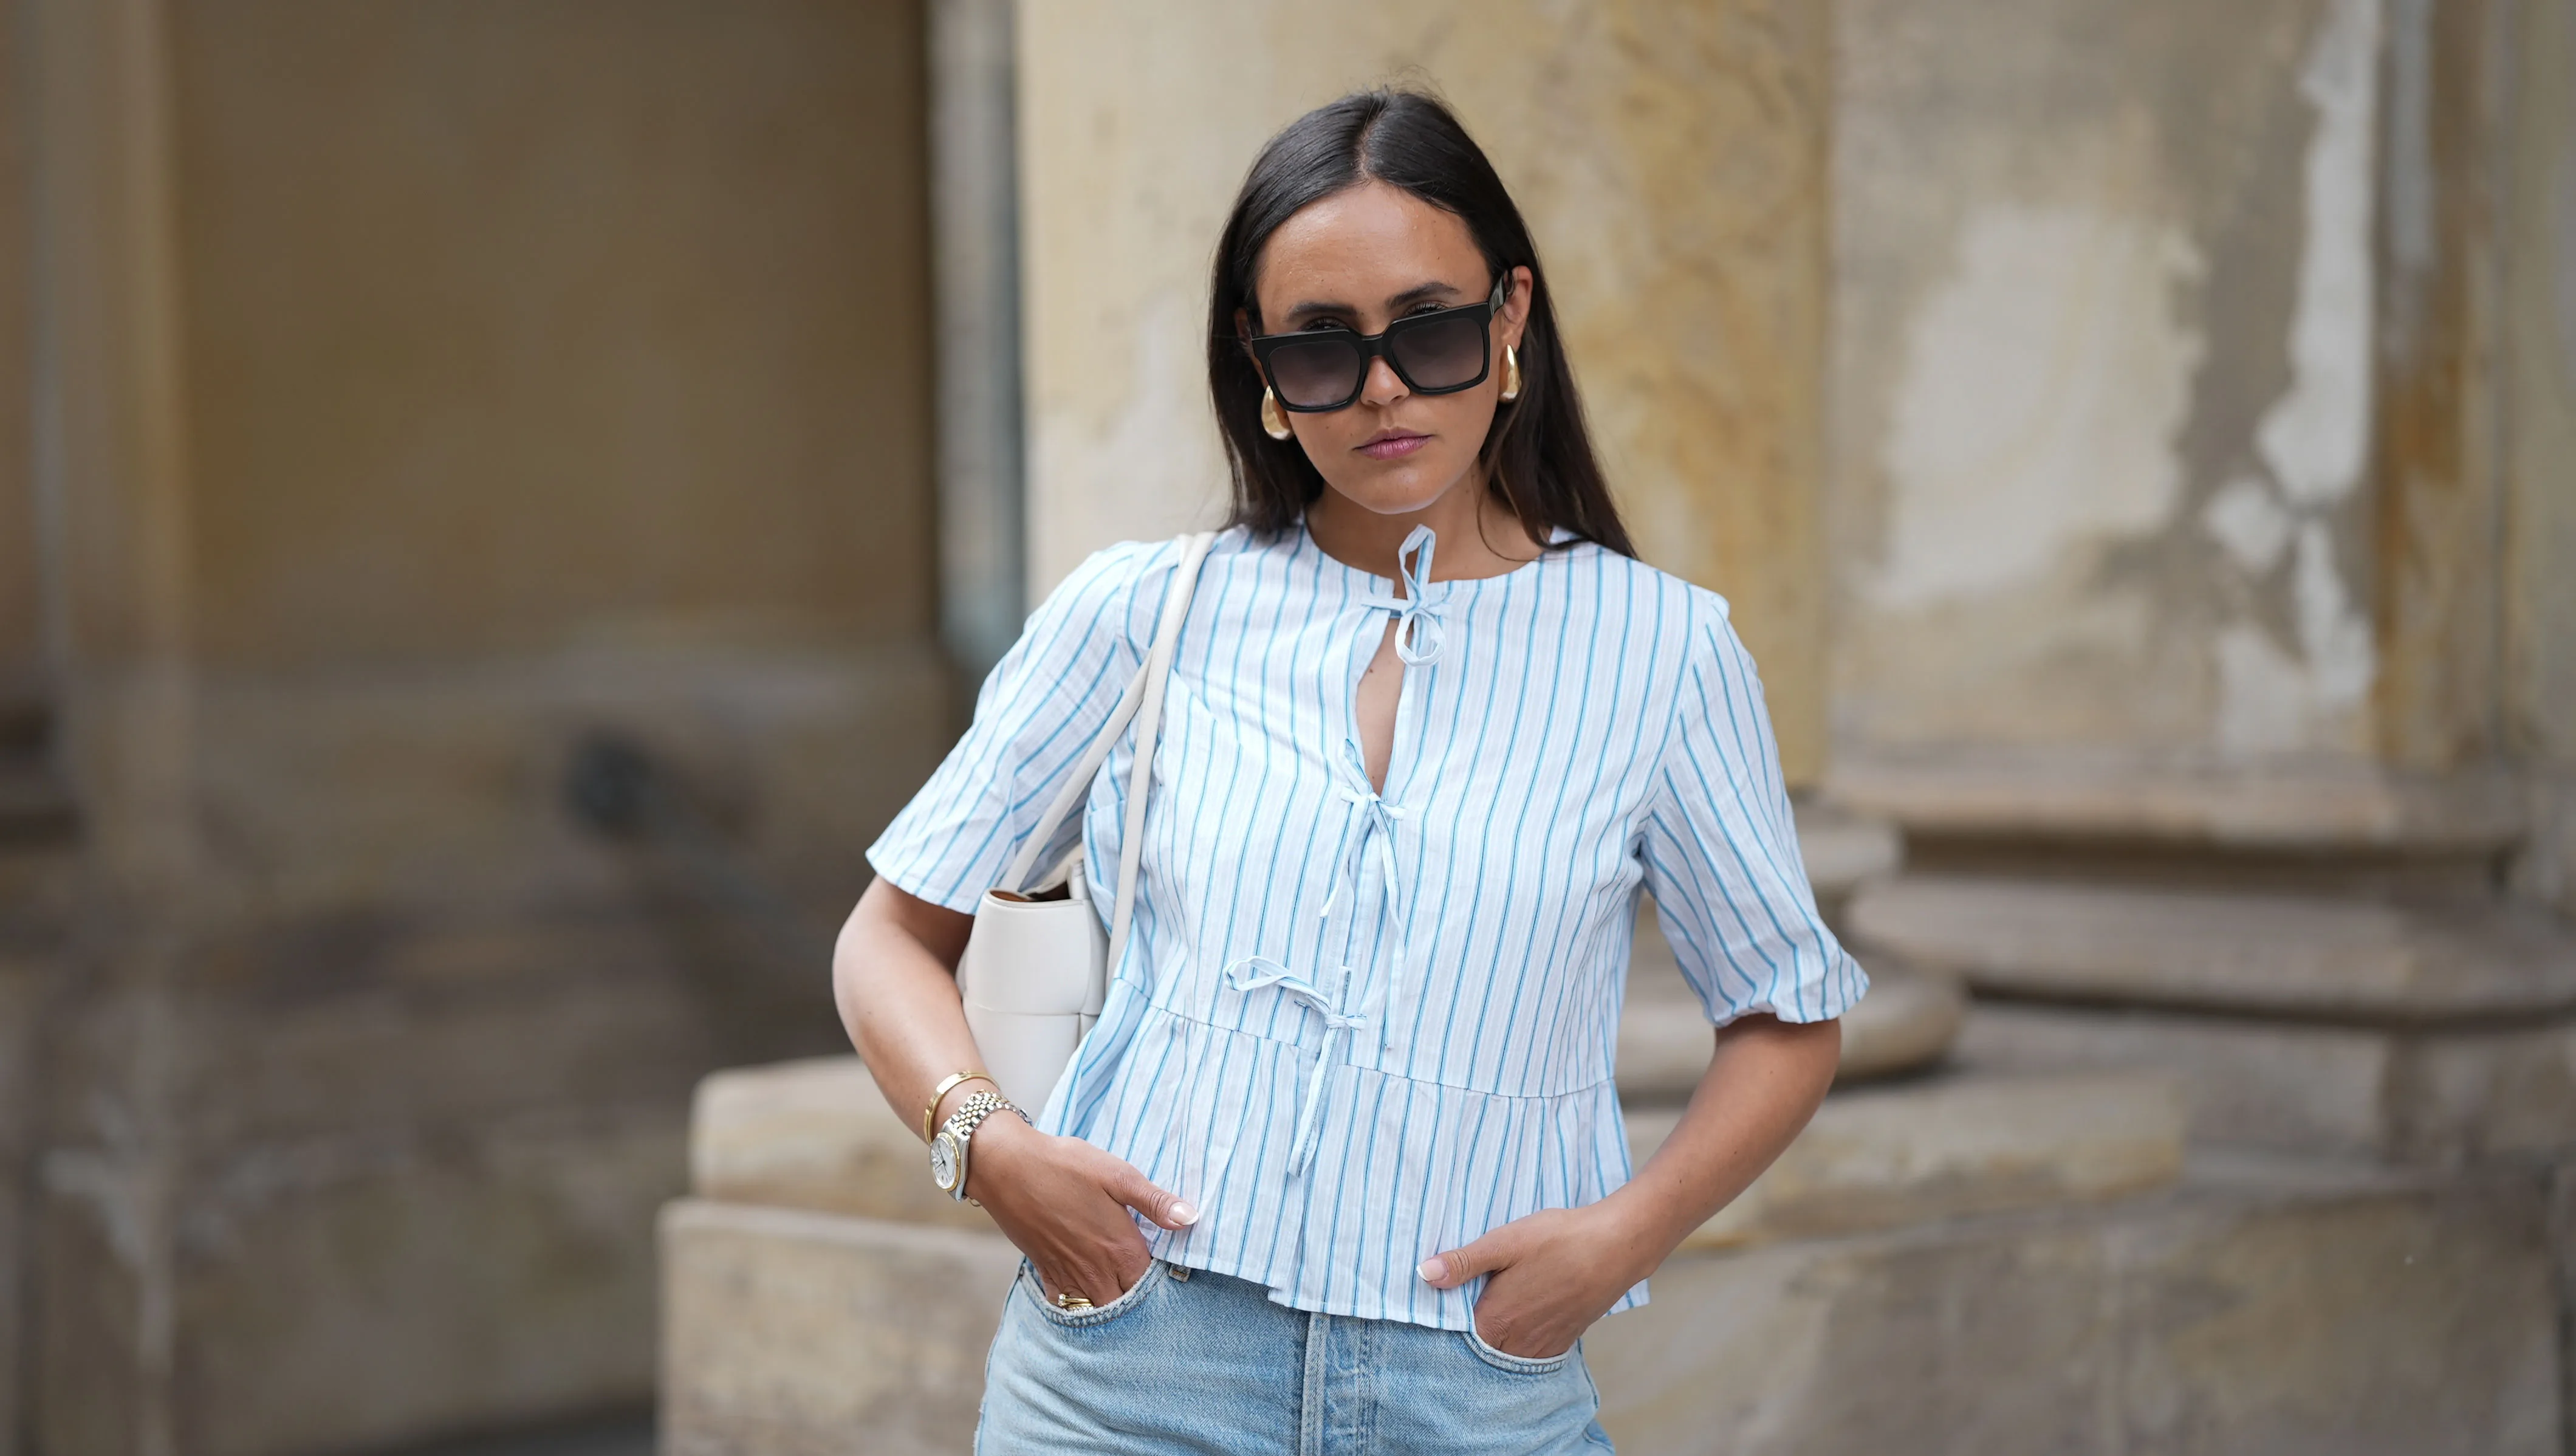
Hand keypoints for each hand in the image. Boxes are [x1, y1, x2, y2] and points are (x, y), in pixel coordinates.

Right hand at [966, 1114, 1198, 1307]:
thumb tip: (1192, 1219)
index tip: (1173, 1278)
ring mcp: (1068, 1275)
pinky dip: (1077, 1307)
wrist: (1007, 1167)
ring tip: (1122, 1296)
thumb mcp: (1118, 1175)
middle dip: (1140, 1303)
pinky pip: (1065, 1306)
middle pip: (1127, 1304)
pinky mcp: (1045, 1272)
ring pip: (1097, 1310)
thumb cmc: (1066, 1166)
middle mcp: (1097, 1271)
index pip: (1153, 1285)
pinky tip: (1085, 1296)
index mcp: (1121, 1249)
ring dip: (1111, 1307)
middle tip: (1149, 1291)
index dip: (1164, 1284)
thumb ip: (1155, 1202)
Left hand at [1417, 1204, 1648, 1359]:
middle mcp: (1516, 1343)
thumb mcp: (1504, 1243)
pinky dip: (1515, 1345)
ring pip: (1504, 1356)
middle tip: (1454, 1314)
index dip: (1440, 1327)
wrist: (1616, 1248)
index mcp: (1495, 1321)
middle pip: (1478, 1352)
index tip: (1428, 1314)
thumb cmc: (1559, 1241)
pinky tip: (1514, 1323)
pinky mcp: (1562, 1342)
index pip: (1453, 1339)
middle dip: (1463, 1339)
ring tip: (1483, 1319)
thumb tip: (1423, 1273)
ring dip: (1490, 1343)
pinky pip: (1529, 1354)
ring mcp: (1541, 1347)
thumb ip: (1463, 1262)